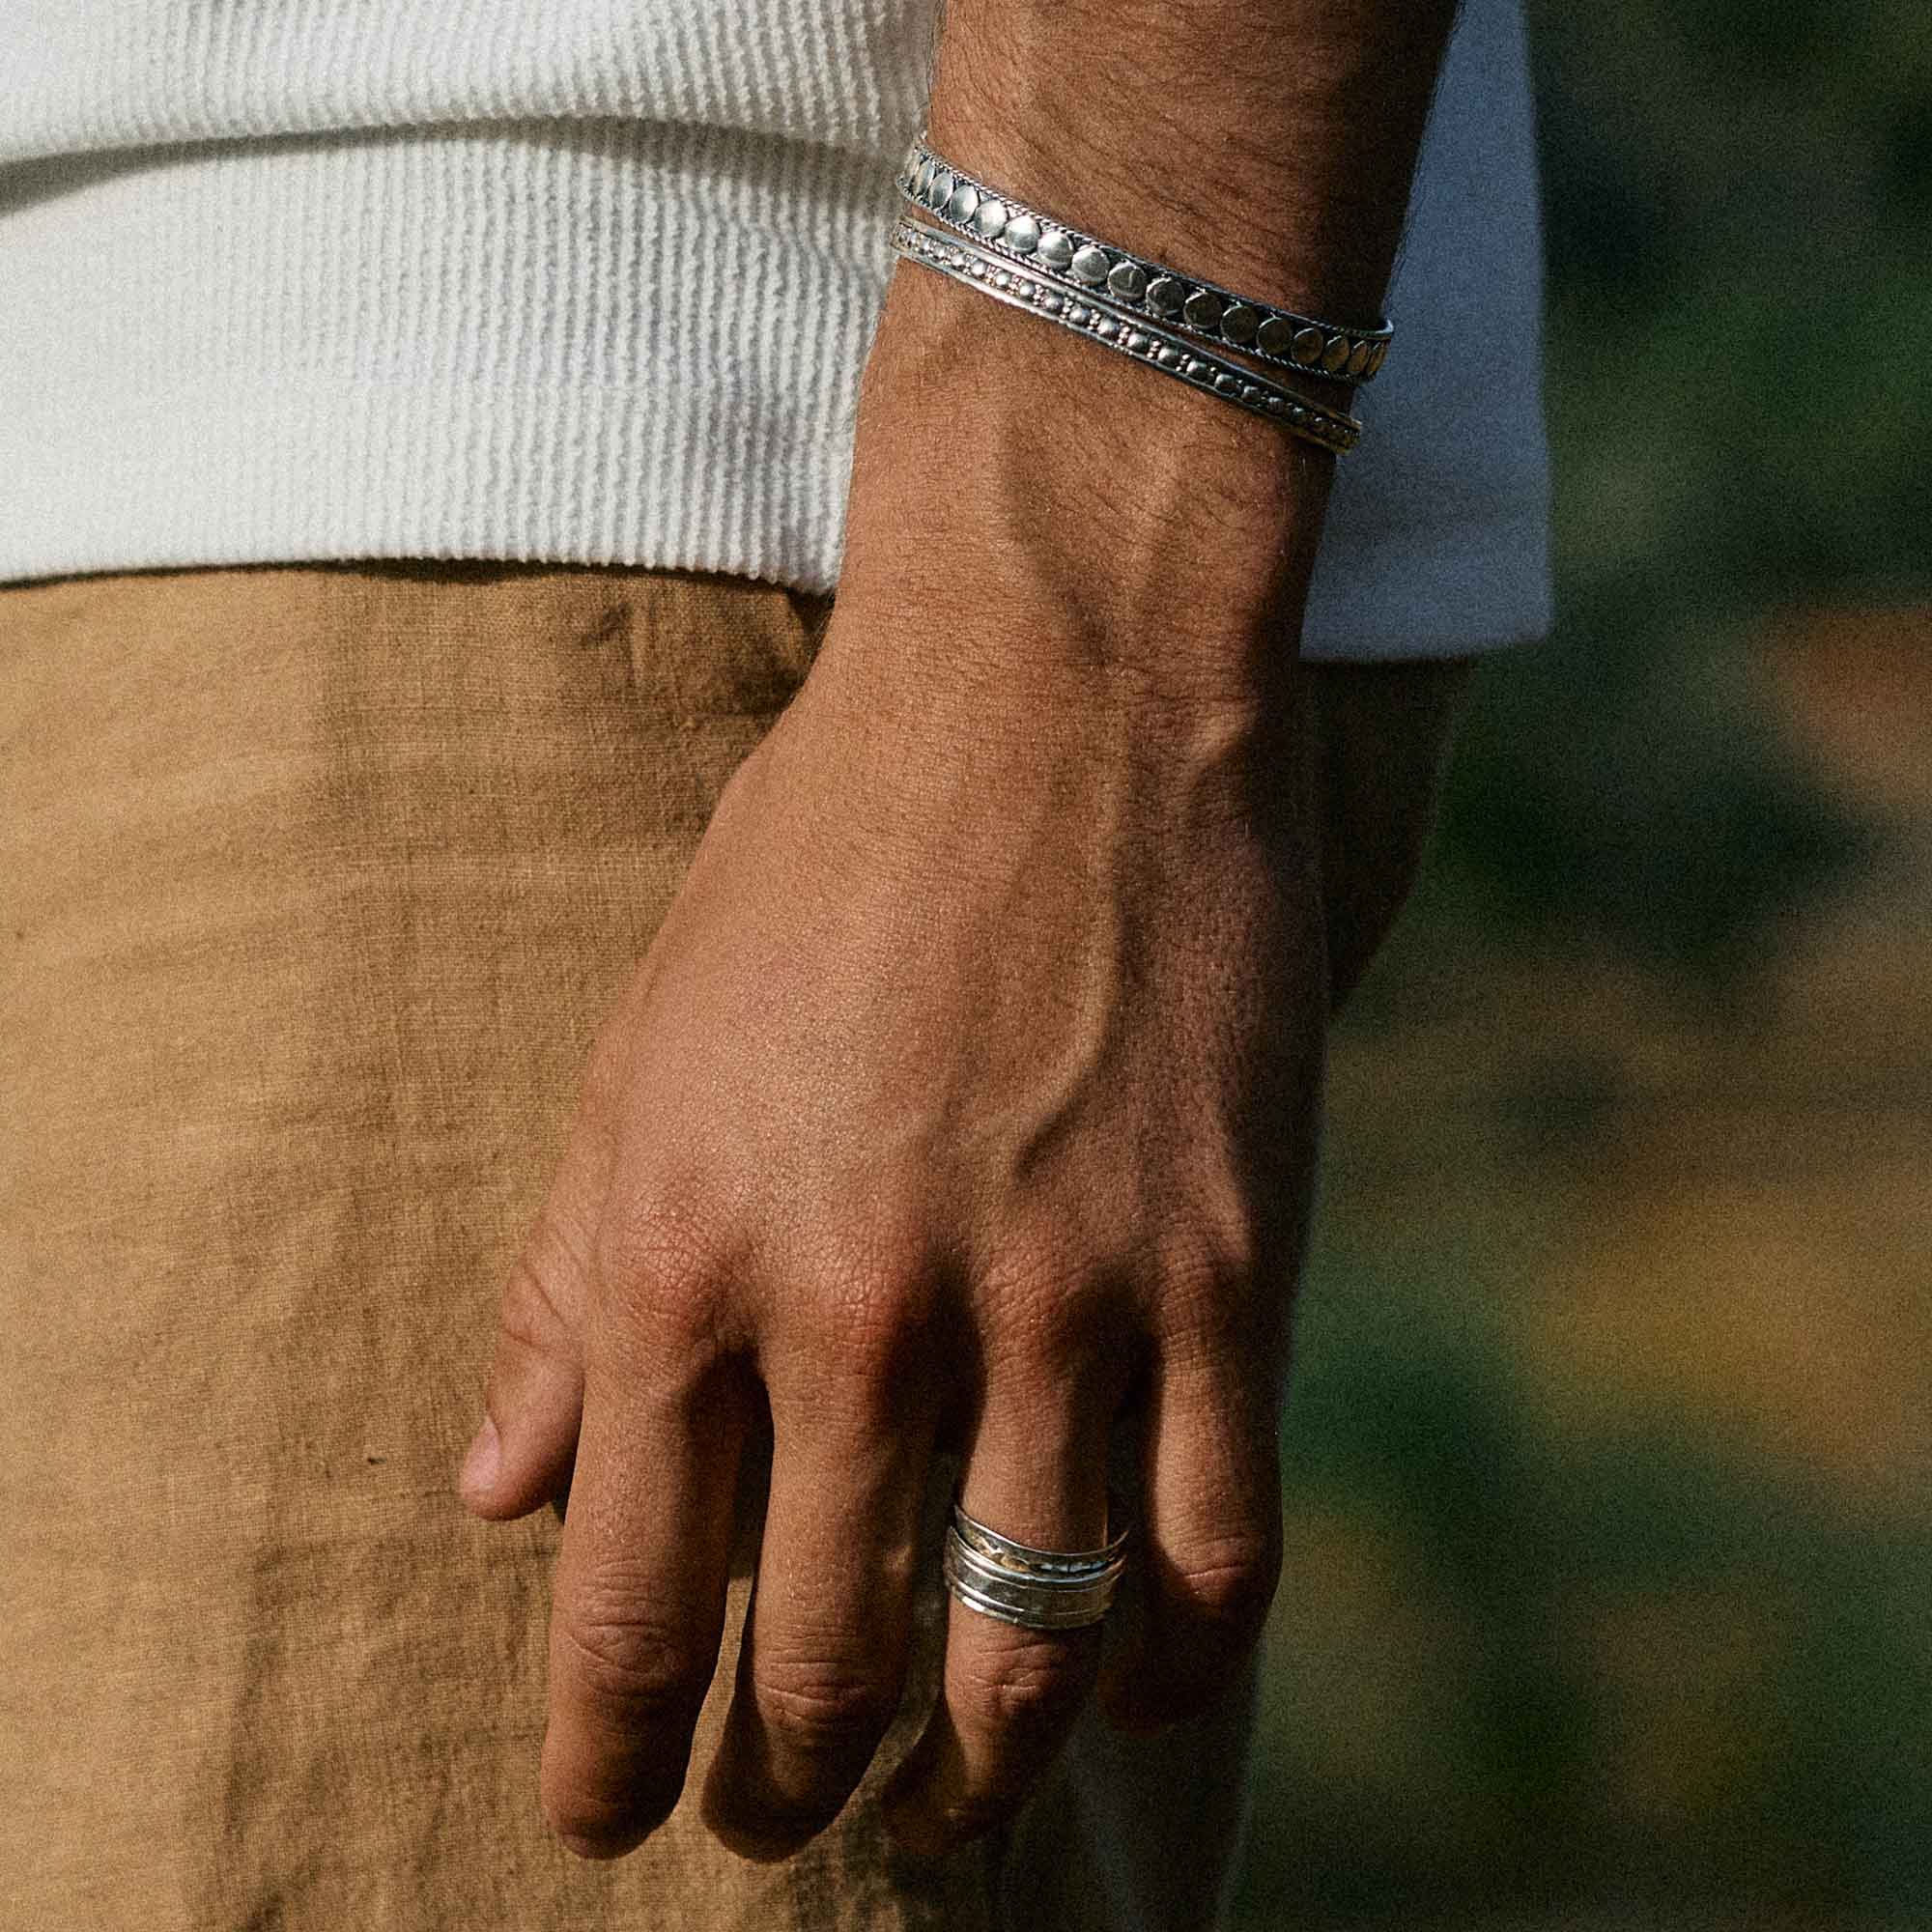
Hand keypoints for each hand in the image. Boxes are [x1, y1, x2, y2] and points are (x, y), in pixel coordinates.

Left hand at [454, 562, 1339, 1857]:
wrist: (1054, 685)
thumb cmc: (827, 851)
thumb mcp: (645, 1044)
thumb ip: (568, 1281)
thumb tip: (496, 1489)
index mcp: (690, 1254)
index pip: (632, 1599)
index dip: (611, 1751)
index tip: (608, 1820)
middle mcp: (865, 1306)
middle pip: (823, 1656)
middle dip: (788, 1781)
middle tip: (783, 1815)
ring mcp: (1064, 1298)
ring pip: (1022, 1642)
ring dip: (979, 1768)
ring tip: (949, 1803)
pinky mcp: (1230, 1269)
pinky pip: (1214, 1545)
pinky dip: (1170, 1661)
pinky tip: (1131, 1693)